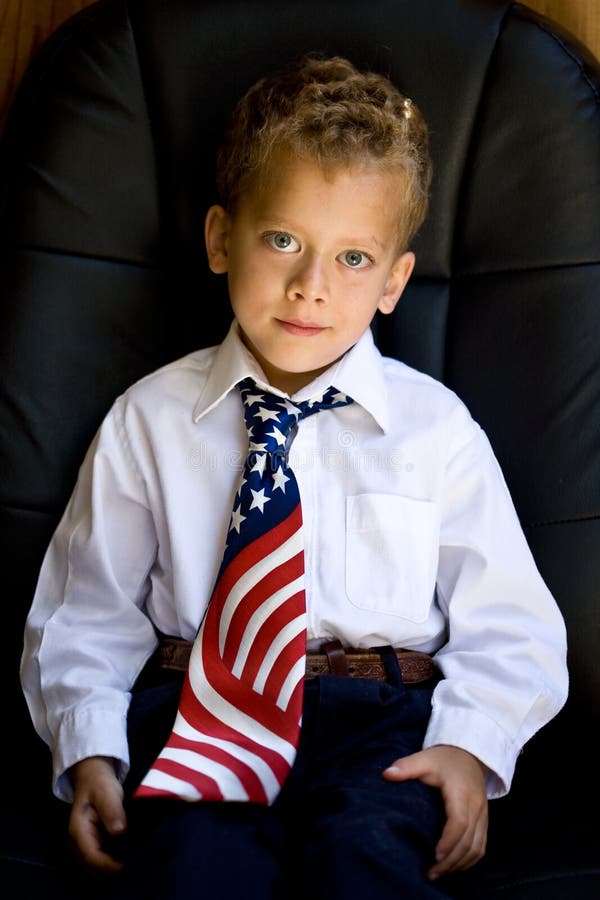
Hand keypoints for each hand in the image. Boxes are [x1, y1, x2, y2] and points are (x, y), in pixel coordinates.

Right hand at [69, 755, 126, 871]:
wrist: (93, 775)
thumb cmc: (99, 783)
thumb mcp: (106, 792)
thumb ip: (111, 810)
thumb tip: (119, 831)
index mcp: (79, 831)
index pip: (92, 857)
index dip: (109, 865)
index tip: (128, 865)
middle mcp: (78, 842)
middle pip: (93, 866)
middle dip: (112, 869)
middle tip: (135, 863)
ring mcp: (85, 844)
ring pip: (96, 865)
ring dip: (112, 866)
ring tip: (133, 860)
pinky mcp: (93, 842)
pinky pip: (101, 858)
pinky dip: (112, 860)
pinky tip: (128, 855)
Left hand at [382, 744, 487, 879]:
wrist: (469, 755)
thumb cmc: (444, 759)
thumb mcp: (425, 758)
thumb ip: (407, 766)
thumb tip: (386, 774)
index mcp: (461, 792)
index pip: (459, 822)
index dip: (449, 841)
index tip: (434, 855)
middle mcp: (476, 806)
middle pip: (469, 840)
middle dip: (451, 861)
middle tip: (430, 873)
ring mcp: (483, 815)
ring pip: (477, 847)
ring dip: (460, 864)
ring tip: (439, 873)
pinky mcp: (484, 821)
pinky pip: (481, 846)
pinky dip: (469, 860)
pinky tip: (453, 867)